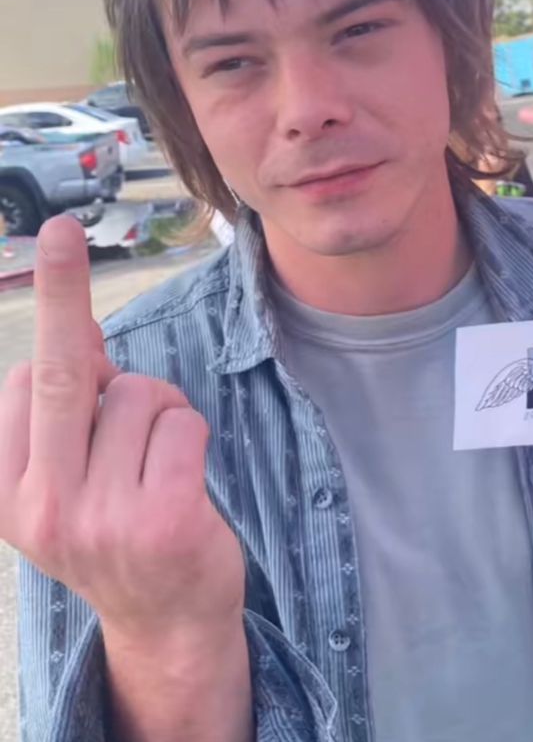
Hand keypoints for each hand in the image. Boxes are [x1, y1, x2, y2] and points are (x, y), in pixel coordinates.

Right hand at [0, 216, 245, 648]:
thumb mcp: (75, 472)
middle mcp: (43, 509)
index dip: (63, 340)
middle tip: (59, 231)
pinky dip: (191, 432)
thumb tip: (74, 324)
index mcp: (7, 495)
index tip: (65, 273)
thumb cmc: (120, 526)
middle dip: (59, 291)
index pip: (23, 383)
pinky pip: (182, 423)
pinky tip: (184, 479)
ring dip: (160, 410)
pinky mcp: (161, 521)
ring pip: (139, 395)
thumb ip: (72, 402)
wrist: (167, 624)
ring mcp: (100, 520)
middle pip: (59, 376)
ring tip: (156, 463)